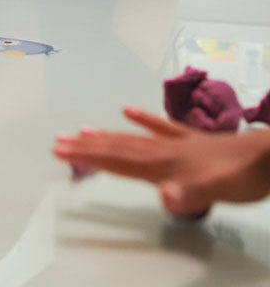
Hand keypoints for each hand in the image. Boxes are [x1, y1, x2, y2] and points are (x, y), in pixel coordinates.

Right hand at [53, 106, 269, 214]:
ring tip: (81, 130)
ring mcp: (176, 144)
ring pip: (131, 139)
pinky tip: (128, 110)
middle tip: (57, 141)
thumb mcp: (219, 191)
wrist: (268, 156)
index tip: (61, 151)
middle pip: (117, 148)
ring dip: (105, 136)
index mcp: (163, 164)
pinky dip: (142, 120)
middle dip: (86, 146)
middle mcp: (162, 151)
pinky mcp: (190, 141)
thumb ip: (190, 194)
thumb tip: (163, 196)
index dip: (89, 156)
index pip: (118, 160)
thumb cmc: (242, 176)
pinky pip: (160, 128)